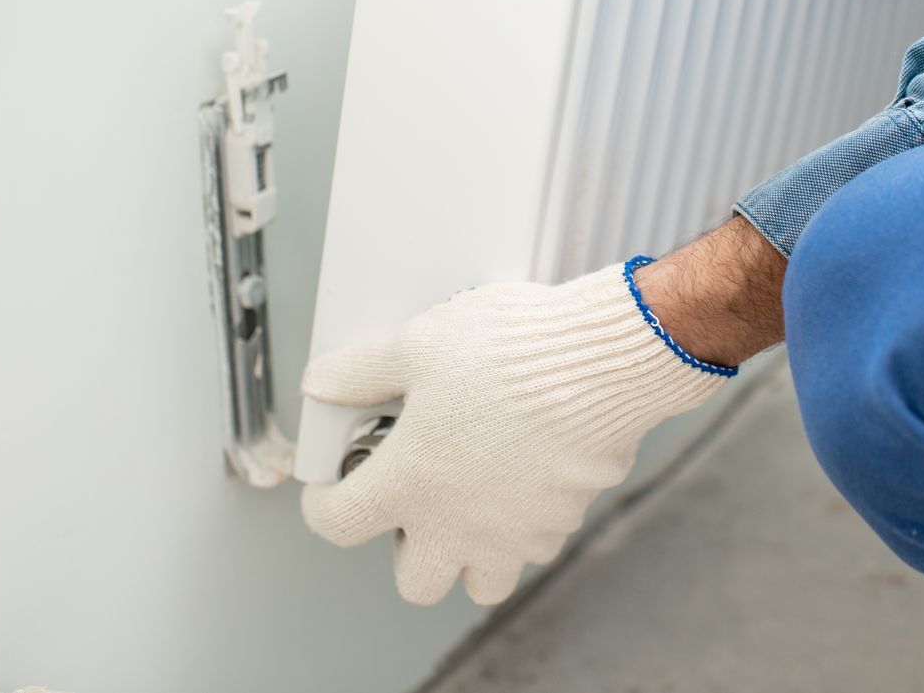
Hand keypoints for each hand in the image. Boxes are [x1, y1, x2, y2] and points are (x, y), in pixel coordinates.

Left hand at [298, 260, 736, 605]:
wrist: (602, 362)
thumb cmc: (511, 351)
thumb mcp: (420, 341)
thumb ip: (360, 370)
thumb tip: (321, 383)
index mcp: (408, 482)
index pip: (337, 524)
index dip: (324, 504)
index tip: (332, 487)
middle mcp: (456, 524)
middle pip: (414, 582)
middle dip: (407, 547)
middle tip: (416, 497)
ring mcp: (512, 533)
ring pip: (481, 581)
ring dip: (470, 553)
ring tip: (472, 499)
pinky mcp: (561, 524)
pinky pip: (533, 547)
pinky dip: (522, 527)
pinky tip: (523, 478)